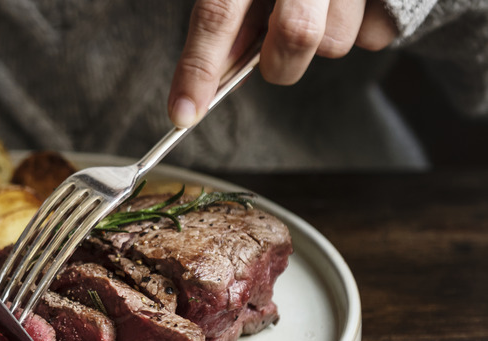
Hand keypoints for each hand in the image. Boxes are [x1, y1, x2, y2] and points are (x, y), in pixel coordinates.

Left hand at [168, 0, 398, 127]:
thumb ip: (232, 13)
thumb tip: (216, 73)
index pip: (217, 14)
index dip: (198, 68)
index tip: (183, 114)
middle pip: (295, 35)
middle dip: (279, 64)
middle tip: (273, 57)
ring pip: (334, 43)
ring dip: (320, 40)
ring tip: (321, 2)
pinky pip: (373, 36)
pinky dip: (358, 28)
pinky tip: (349, 1)